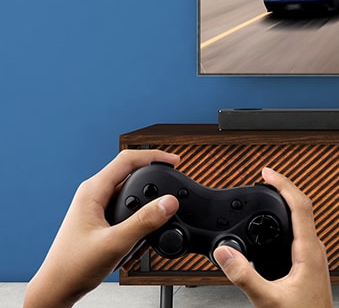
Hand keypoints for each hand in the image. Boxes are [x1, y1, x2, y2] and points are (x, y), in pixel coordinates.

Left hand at [24, 150, 180, 307]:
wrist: (57, 288)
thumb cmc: (73, 266)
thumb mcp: (115, 243)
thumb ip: (144, 222)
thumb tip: (169, 203)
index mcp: (92, 191)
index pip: (127, 160)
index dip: (154, 156)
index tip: (175, 161)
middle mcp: (94, 195)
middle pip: (133, 176)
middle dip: (154, 188)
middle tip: (172, 197)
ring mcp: (97, 208)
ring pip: (132, 197)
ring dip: (146, 212)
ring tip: (151, 232)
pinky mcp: (102, 221)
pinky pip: (128, 213)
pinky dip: (139, 225)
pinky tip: (140, 243)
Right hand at [213, 167, 332, 307]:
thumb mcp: (268, 300)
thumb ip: (244, 276)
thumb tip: (224, 252)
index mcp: (310, 251)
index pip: (300, 204)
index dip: (283, 184)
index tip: (267, 172)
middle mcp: (316, 251)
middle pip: (303, 207)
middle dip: (283, 189)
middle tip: (265, 178)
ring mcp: (315, 258)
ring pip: (302, 221)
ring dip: (285, 205)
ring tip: (269, 195)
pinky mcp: (310, 266)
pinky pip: (299, 234)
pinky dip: (286, 222)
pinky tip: (274, 227)